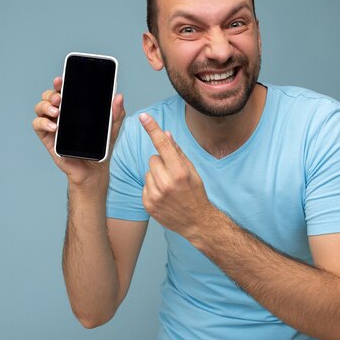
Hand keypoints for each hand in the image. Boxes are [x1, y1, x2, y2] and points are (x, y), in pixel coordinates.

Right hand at [32, 76, 125, 184]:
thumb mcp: (112, 128)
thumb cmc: (100, 146)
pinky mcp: (48, 138)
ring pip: (40, 107)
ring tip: (57, 111)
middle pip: (49, 96)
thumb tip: (119, 96)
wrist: (94, 169)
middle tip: (60, 97)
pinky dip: (43, 123)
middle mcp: (61, 113)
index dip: (60, 82)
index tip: (61, 79)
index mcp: (74, 108)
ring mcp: (53, 125)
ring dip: (45, 106)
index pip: (65, 90)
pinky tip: (54, 127)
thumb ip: (116, 113)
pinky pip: (38, 125)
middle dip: (52, 93)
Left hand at [139, 113, 212, 236]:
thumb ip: (178, 152)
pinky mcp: (148, 203)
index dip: (153, 129)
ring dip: (156, 176)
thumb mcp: (192, 171)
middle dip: (161, 163)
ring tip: (169, 187)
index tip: (143, 117)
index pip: (163, 145)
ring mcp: (156, 195)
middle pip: (153, 158)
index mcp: (180, 172)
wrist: (196, 222)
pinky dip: (152, 187)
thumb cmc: (196, 194)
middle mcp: (166, 183)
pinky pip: (144, 185)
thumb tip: (165, 134)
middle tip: (173, 175)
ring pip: (148, 172)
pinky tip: (163, 195)